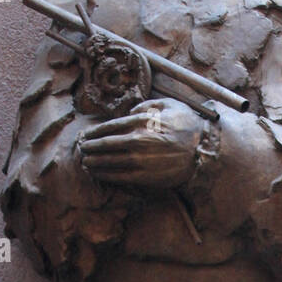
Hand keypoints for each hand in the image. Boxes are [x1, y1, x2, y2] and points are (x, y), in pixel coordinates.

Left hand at [77, 97, 202, 189]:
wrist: (202, 150)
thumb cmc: (187, 125)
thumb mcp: (169, 105)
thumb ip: (147, 105)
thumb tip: (131, 112)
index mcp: (141, 122)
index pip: (109, 127)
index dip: (94, 132)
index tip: (85, 135)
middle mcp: (137, 141)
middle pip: (105, 144)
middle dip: (89, 147)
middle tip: (80, 149)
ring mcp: (139, 160)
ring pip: (108, 161)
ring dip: (93, 162)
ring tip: (84, 161)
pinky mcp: (144, 176)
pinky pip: (118, 176)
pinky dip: (104, 174)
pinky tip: (97, 173)